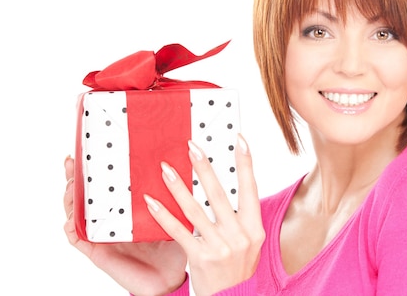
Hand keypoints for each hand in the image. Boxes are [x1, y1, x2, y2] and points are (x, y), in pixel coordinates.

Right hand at [63, 156, 187, 295]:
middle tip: (70, 161)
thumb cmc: (171, 247)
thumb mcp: (170, 215)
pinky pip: (78, 239)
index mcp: (123, 211)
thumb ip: (169, 196)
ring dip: (69, 199)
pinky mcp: (98, 252)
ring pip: (75, 214)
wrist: (168, 278)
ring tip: (70, 185)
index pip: (104, 186)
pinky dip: (71, 228)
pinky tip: (71, 219)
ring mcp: (100, 236)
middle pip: (84, 196)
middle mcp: (107, 222)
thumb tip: (176, 166)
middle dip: (73, 178)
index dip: (93, 171)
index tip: (87, 150)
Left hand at [143, 134, 264, 295]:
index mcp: (254, 228)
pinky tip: (152, 201)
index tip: (239, 139)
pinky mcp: (200, 258)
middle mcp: (240, 236)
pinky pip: (179, 232)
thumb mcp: (249, 242)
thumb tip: (227, 184)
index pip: (250, 189)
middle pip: (219, 194)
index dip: (245, 163)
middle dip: (204, 168)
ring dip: (178, 186)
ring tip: (165, 168)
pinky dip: (164, 215)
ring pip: (195, 210)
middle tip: (191, 145)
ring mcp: (220, 247)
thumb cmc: (237, 267)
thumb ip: (241, 217)